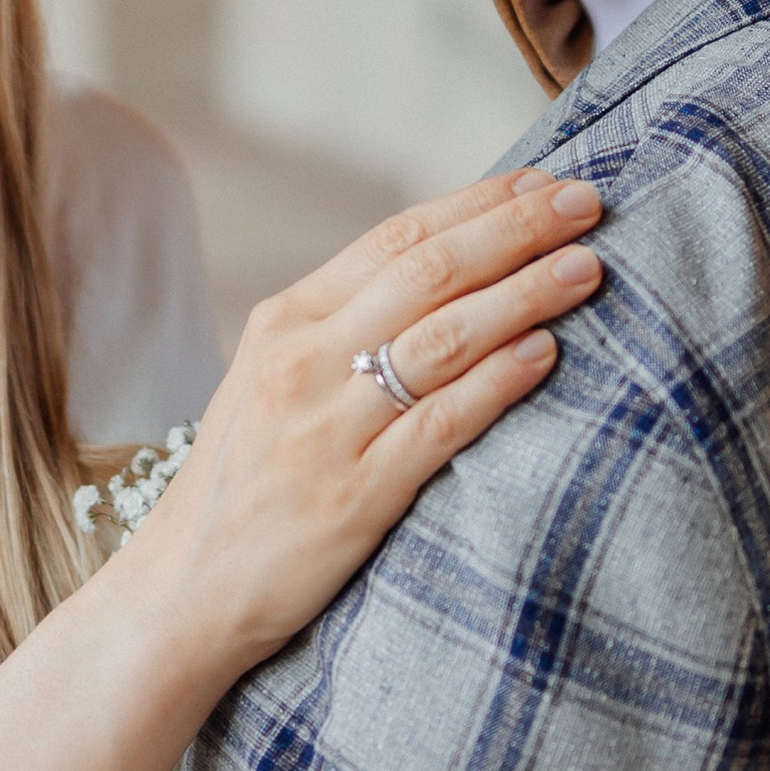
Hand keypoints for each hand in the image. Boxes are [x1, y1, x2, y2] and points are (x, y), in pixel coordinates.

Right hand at [112, 170, 604, 679]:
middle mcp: (303, 361)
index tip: (541, 181)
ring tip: (586, 268)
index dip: (476, 203)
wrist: (183, 589)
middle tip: (586, 203)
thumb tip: (445, 277)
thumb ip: (343, 330)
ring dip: (524, 296)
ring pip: (442, 339)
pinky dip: (497, 384)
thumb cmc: (243, 485)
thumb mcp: (271, 382)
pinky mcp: (355, 496)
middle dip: (515, 231)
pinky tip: (545, 355)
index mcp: (285, 322)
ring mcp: (328, 428)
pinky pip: (440, 425)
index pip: (395, 239)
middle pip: (428, 272)